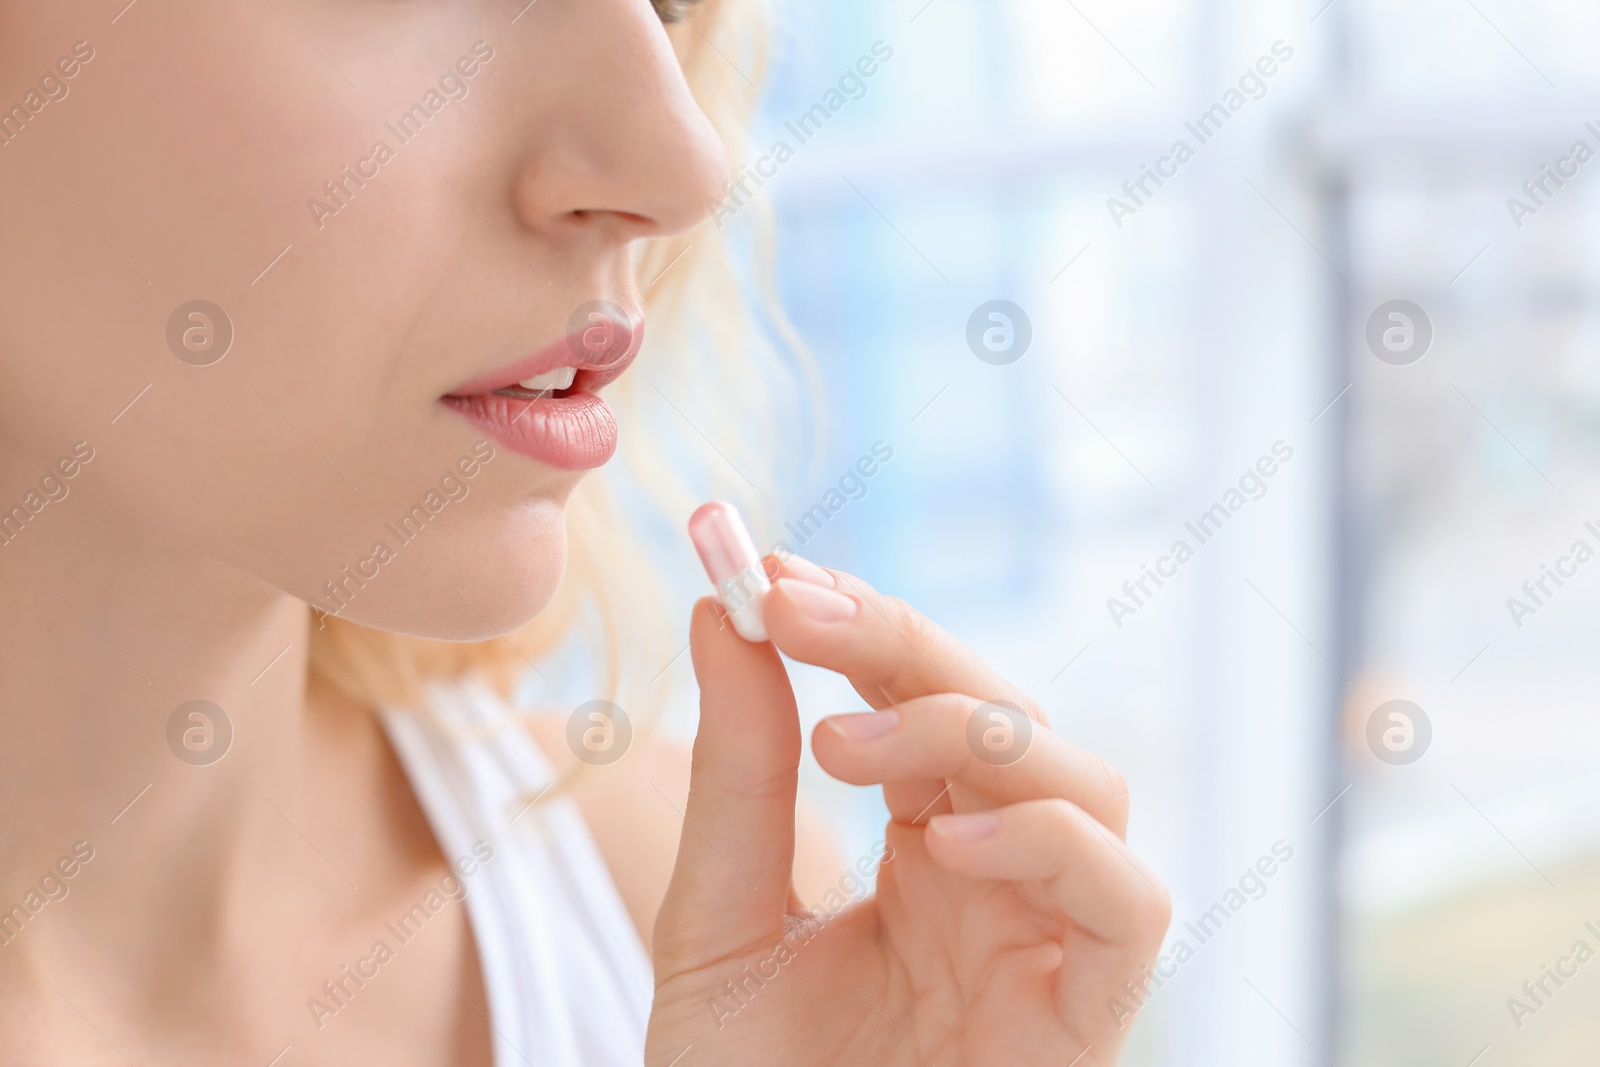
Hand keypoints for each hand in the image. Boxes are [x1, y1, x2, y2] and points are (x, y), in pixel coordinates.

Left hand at [646, 556, 1170, 1066]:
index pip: (918, 700)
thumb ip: (732, 776)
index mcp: (914, 848)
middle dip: (905, 647)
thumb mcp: (717, 920)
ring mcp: (1045, 942)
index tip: (769, 572)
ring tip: (847, 750)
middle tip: (796, 611)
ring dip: (973, 733)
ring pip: (1087, 783)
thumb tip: (722, 614)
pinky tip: (946, 844)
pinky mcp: (1086, 1018)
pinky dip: (1055, 847)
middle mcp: (993, 880)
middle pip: (1006, 714)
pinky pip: (1127, 903)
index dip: (861, 625)